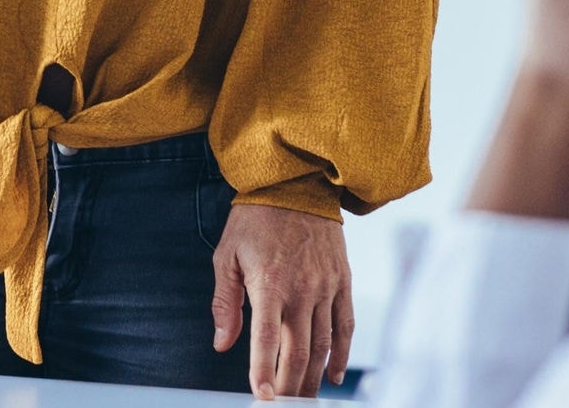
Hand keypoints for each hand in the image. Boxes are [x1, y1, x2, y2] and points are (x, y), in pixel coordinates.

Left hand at [210, 202, 352, 399]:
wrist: (297, 182)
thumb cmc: (255, 218)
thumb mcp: (227, 255)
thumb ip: (225, 302)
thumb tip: (222, 342)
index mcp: (269, 284)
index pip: (267, 340)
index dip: (263, 372)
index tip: (262, 396)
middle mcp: (302, 290)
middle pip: (299, 352)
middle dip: (290, 385)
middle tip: (283, 405)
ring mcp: (326, 287)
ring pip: (323, 345)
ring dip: (313, 377)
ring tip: (304, 399)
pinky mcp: (342, 281)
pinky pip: (346, 325)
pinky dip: (341, 354)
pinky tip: (332, 375)